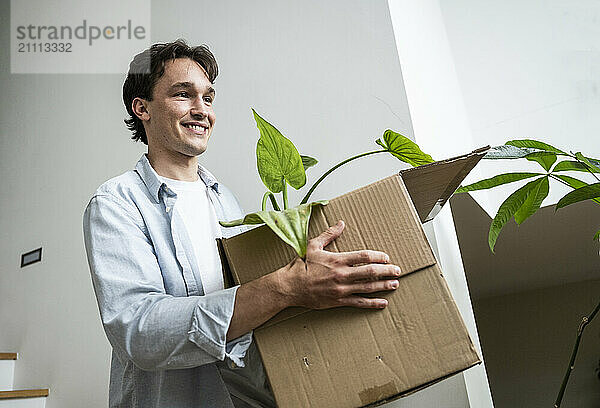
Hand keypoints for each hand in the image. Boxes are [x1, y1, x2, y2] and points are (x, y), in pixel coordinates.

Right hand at [278, 220, 400, 308]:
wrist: (290, 287)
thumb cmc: (301, 266)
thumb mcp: (314, 246)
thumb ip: (329, 234)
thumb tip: (341, 223)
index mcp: (338, 260)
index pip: (364, 256)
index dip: (378, 256)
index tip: (386, 257)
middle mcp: (342, 275)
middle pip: (370, 272)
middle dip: (386, 271)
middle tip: (397, 270)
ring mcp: (341, 289)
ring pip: (368, 287)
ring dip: (384, 285)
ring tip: (395, 284)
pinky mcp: (338, 301)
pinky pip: (359, 302)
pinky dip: (373, 303)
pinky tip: (383, 302)